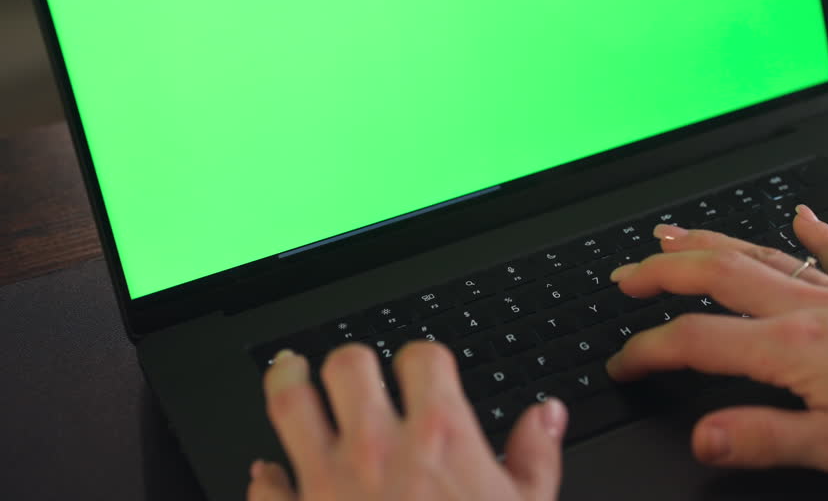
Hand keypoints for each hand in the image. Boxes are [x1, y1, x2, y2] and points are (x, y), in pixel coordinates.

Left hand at [249, 342, 566, 500]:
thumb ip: (536, 457)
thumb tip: (546, 416)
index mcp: (439, 438)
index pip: (422, 358)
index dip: (422, 358)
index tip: (422, 369)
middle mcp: (377, 450)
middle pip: (349, 365)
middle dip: (353, 362)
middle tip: (357, 372)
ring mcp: (328, 484)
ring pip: (290, 404)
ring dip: (289, 384)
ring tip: (292, 374)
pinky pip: (265, 486)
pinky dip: (266, 477)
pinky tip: (271, 471)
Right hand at [606, 205, 827, 479]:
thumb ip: (765, 437)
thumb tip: (706, 437)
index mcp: (792, 347)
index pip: (697, 340)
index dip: (648, 350)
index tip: (623, 362)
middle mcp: (809, 309)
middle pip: (717, 274)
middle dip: (663, 271)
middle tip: (626, 274)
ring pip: (761, 253)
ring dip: (712, 241)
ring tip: (675, 233)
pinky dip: (813, 233)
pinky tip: (800, 216)